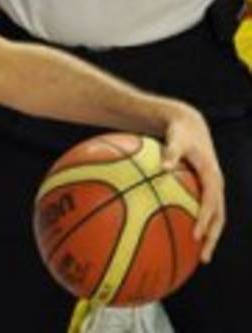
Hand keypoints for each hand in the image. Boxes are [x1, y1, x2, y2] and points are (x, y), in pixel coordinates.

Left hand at [160, 102, 224, 262]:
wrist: (190, 125)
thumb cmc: (180, 132)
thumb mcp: (176, 139)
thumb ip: (170, 153)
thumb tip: (163, 167)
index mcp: (212, 177)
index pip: (211, 203)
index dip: (205, 221)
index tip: (196, 237)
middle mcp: (216, 186)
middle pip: (219, 218)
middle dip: (212, 238)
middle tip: (203, 258)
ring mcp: (212, 189)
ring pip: (214, 218)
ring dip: (208, 237)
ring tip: (197, 257)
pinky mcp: (204, 190)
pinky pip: (202, 211)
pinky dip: (197, 225)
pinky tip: (180, 236)